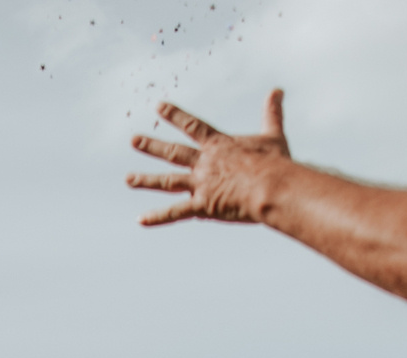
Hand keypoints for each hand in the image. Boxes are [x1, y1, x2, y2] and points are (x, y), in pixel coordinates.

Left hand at [128, 91, 292, 227]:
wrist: (272, 186)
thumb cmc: (275, 163)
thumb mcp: (273, 134)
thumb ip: (272, 112)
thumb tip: (278, 90)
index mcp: (218, 145)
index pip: (192, 126)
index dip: (175, 115)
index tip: (158, 106)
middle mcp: (204, 162)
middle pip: (173, 153)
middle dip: (152, 146)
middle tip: (133, 140)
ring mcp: (201, 184)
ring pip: (167, 181)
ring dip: (146, 180)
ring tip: (128, 180)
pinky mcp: (202, 206)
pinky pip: (175, 212)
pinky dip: (158, 217)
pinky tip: (140, 220)